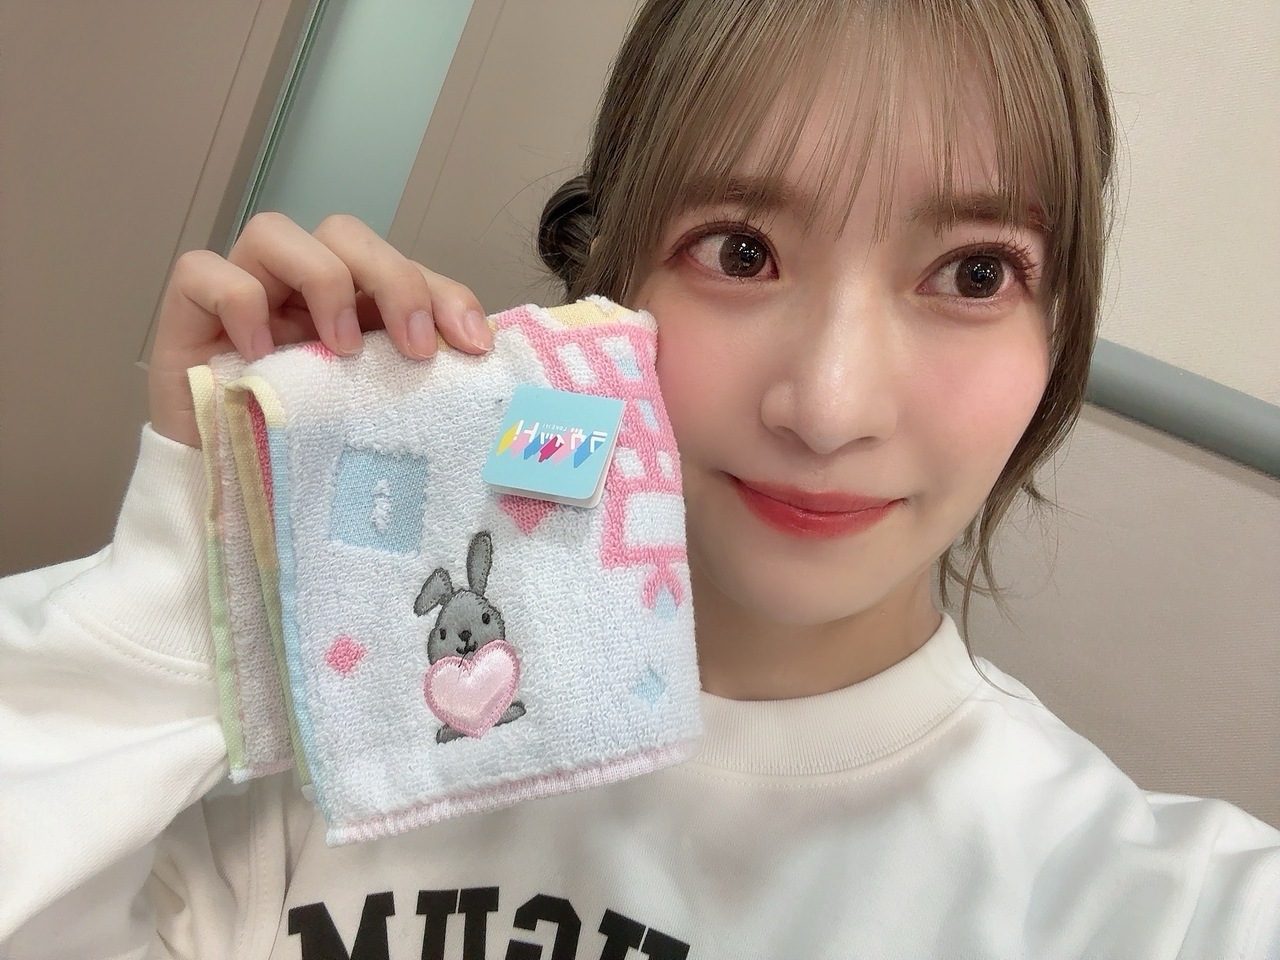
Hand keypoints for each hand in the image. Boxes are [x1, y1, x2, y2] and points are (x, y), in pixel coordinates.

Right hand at [148, 212, 491, 447]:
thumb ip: (419, 376)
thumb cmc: (311, 453)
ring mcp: (243, 294)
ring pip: (274, 231)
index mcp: (352, 304)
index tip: (474, 346)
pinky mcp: (188, 315)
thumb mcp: (380, 412)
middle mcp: (298, 289)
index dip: (445, 293)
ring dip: (321, 281)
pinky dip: (238, 301)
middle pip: (344, 233)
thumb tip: (481, 355)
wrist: (240, 503)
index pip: (404, 266)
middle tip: (415, 348)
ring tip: (342, 349)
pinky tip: (261, 353)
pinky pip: (203, 270)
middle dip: (392, 278)